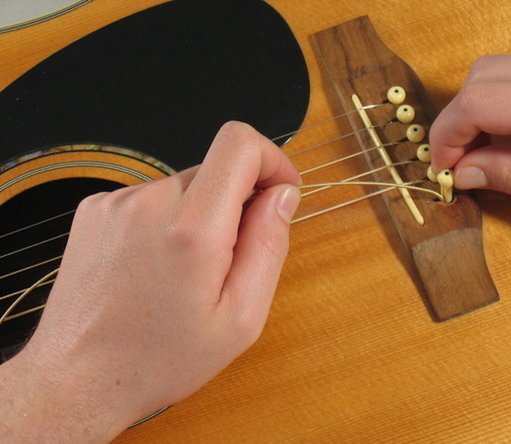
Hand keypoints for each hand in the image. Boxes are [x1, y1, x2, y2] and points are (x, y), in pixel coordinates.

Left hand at [0, 122, 300, 441]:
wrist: (77, 379)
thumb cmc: (160, 358)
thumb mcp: (241, 318)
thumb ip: (269, 245)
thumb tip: (282, 195)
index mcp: (191, 229)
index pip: (239, 143)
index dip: (270, 158)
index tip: (279, 191)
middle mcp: (149, 203)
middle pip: (215, 169)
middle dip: (236, 203)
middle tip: (228, 260)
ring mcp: (116, 202)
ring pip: (184, 186)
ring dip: (199, 216)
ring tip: (184, 271)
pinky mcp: (95, 209)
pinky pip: (152, 198)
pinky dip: (166, 221)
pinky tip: (155, 266)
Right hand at [429, 49, 510, 219]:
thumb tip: (464, 171)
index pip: (477, 102)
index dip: (447, 135)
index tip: (444, 167)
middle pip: (482, 75)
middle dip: (459, 119)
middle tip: (462, 160)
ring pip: (500, 69)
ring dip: (480, 108)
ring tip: (488, 150)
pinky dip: (505, 100)